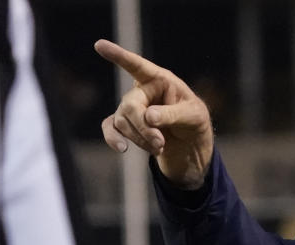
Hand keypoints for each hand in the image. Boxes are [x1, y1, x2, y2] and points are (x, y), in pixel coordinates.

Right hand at [94, 39, 213, 188]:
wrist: (190, 145)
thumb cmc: (194, 122)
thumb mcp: (193, 116)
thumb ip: (172, 114)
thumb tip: (148, 117)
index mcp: (160, 80)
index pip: (137, 66)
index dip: (119, 56)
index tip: (99, 45)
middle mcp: (142, 91)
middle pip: (129, 106)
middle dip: (142, 127)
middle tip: (160, 143)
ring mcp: (131, 108)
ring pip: (122, 122)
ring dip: (140, 139)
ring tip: (160, 147)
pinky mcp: (126, 125)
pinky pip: (110, 129)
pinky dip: (113, 139)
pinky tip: (122, 148)